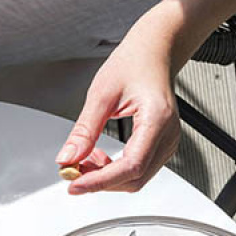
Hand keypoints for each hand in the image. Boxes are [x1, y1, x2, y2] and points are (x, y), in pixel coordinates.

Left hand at [54, 0, 235, 195]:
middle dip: (100, 181)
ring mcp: (168, 143)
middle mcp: (168, 135)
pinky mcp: (161, 146)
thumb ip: (84, 131)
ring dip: (106, 177)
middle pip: (133, 178)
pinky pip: (138, 169)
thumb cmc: (134, 63)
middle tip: (73, 170)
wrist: (156, 50)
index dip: (100, 180)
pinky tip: (98, 158)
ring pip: (135, 179)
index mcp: (157, 119)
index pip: (130, 165)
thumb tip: (67, 159)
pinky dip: (115, 170)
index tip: (74, 184)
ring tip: (85, 160)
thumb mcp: (101, 94)